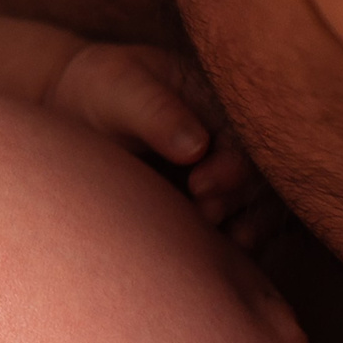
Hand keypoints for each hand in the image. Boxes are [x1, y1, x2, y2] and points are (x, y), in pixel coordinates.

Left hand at [43, 42, 267, 234]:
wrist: (80, 116)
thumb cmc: (102, 92)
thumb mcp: (119, 87)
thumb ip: (155, 112)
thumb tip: (196, 146)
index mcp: (219, 99)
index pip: (244, 134)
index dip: (232, 163)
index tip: (199, 184)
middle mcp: (236, 137)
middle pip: (260, 174)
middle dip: (238, 199)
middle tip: (205, 214)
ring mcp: (233, 172)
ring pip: (262, 205)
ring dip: (250, 227)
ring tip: (227, 244)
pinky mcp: (224, 204)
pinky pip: (248, 227)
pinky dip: (243, 244)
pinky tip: (229, 255)